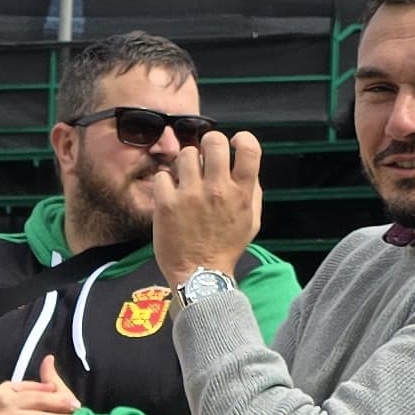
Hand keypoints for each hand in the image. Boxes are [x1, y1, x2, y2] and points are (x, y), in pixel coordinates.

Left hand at [146, 128, 264, 283]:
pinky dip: (165, 181)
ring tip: (186, 178)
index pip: (250, 150)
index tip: (235, 142)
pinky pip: (162, 175)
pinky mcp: (166, 203)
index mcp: (241, 193)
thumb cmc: (226, 247)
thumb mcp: (252, 221)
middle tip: (205, 155)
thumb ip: (252, 191)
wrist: (200, 275)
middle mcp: (217, 190)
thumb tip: (246, 166)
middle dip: (209, 143)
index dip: (243, 139)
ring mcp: (190, 195)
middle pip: (214, 142)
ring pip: (186, 154)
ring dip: (185, 162)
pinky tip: (170, 193)